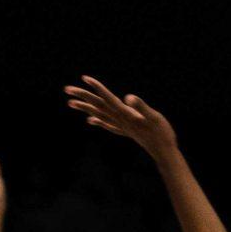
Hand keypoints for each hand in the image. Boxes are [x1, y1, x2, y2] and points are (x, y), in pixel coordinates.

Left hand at [63, 76, 177, 158]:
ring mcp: (121, 127)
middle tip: (67, 89)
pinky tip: (90, 120)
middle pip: (98, 106)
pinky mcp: (126, 132)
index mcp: (125, 114)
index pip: (107, 98)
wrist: (164, 152)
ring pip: (99, 115)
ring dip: (85, 108)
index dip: (96, 88)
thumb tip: (128, 98)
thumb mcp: (153, 116)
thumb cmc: (161, 134)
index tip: (84, 78)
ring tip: (71, 103)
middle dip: (82, 97)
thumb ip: (141, 106)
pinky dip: (97, 121)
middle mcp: (120, 120)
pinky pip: (107, 125)